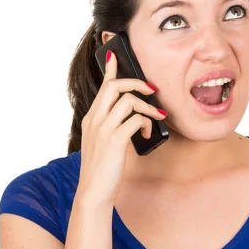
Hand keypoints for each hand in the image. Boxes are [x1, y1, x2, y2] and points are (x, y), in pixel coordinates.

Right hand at [77, 50, 167, 204]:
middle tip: (152, 90)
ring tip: (157, 118)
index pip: (102, 87)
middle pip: (115, 87)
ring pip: (129, 100)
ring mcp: (103, 129)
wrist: (94, 192)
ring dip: (148, 107)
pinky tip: (148, 132)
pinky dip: (146, 123)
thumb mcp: (104, 143)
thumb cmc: (103, 169)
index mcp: (92, 118)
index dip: (110, 70)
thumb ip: (114, 127)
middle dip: (137, 83)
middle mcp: (95, 120)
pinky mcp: (115, 140)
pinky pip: (136, 119)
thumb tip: (136, 117)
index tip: (114, 55)